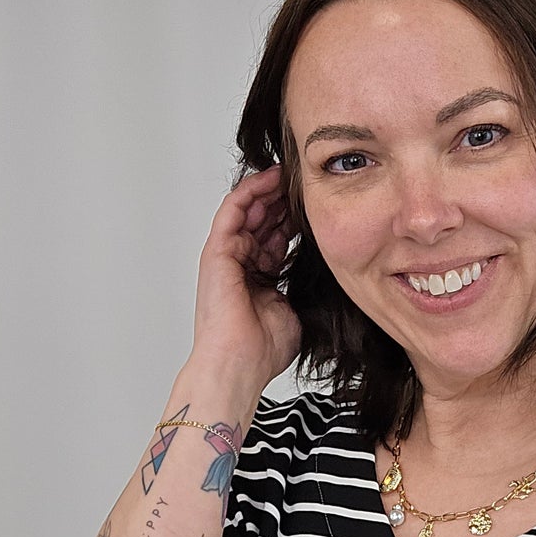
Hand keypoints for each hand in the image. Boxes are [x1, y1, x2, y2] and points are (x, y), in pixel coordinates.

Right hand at [190, 163, 302, 388]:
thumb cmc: (261, 349)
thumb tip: (318, 274)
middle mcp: (239, 263)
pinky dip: (249, 192)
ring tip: (288, 173)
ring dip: (267, 189)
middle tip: (304, 182)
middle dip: (283, 199)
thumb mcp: (292, 309)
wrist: (239, 363)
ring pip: (247, 210)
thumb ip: (298, 287)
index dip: (294, 219)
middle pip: (262, 220)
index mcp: (257, 277)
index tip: (315, 205)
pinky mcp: (217, 251)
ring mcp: (226, 256)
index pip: (275, 238)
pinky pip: (232, 210)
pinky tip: (268, 179)